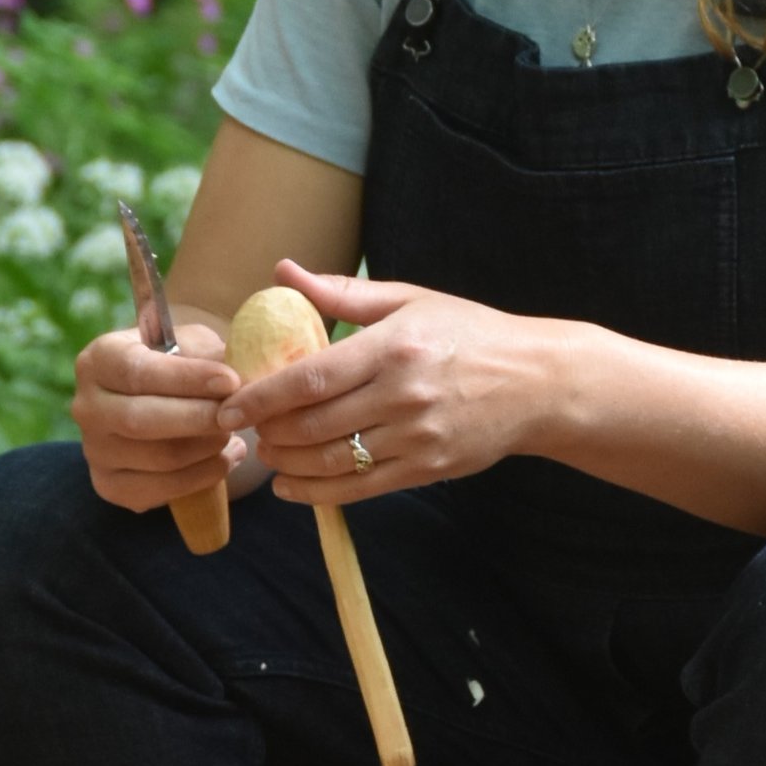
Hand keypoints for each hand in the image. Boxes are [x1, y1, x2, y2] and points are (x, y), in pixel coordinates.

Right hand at [71, 322, 243, 514]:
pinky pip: (160, 492)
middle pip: (142, 421)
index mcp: (99, 360)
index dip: (187, 378)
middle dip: (199, 419)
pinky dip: (201, 478)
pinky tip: (223, 460)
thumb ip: (211, 355)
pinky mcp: (109, 485)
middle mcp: (87, 406)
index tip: (230, 382)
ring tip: (234, 435)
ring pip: (158, 459)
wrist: (156, 401)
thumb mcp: (192, 344)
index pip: (138, 372)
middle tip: (238, 415)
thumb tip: (240, 377)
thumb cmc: (177, 366)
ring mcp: (94, 450)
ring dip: (207, 449)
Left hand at [214, 260, 560, 502]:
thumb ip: (343, 294)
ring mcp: (417, 435)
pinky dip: (317, 492)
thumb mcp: (411, 300)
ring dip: (287, 463)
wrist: (537, 383)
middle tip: (246, 430)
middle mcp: (403, 393)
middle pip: (313, 425)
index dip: (260, 397)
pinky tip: (292, 487)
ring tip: (269, 454)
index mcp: (393, 346)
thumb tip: (283, 272)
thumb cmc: (469, 334)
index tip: (228, 406)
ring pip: (332, 461)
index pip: (309, 377)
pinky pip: (360, 488)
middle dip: (268, 432)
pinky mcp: (428, 468)